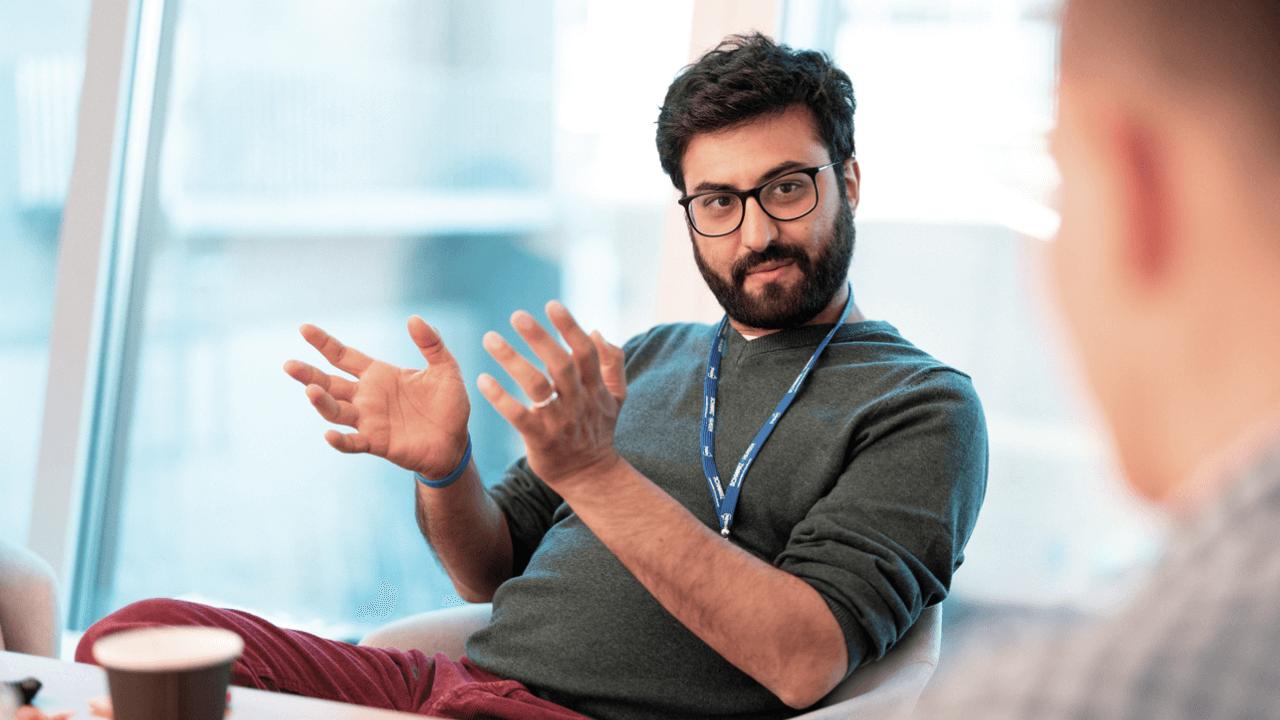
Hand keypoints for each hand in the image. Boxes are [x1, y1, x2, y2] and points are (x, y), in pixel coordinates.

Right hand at [283, 316, 470, 476]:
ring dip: (322, 403)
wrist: (456, 442)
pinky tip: (329, 435)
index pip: (343, 356)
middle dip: (309, 374)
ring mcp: (369, 421)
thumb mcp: (445, 369)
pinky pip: (353, 442)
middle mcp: (367, 397)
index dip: (324, 343)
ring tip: (311, 391)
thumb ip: (431, 344)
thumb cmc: (448, 405)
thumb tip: (414, 318)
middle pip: (330, 383)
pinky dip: (340, 441)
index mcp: (378, 375)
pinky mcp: (377, 443)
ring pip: (336, 411)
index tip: (304, 329)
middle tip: (289, 365)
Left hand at [477, 301, 626, 488]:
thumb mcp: (616, 397)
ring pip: (536, 386)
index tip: (551, 305)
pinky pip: (518, 415)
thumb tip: (597, 330)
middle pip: (560, 364)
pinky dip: (500, 397)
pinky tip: (483, 379)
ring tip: (491, 339)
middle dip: (540, 338)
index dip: (569, 328)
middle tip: (517, 315)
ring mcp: (559, 421)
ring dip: (513, 360)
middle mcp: (578, 402)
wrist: (591, 476)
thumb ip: (613, 363)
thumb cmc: (598, 431)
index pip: (585, 352)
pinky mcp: (539, 439)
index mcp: (595, 389)